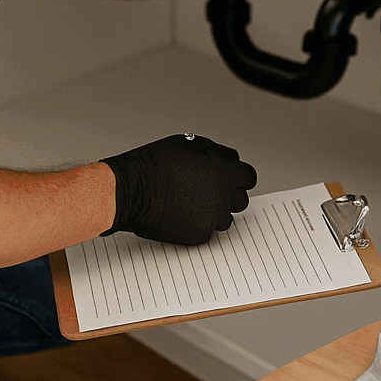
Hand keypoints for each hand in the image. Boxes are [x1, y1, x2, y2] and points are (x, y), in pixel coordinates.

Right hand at [100, 134, 257, 245]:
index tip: (232, 180)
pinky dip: (198, 224)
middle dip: (229, 195)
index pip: (248, 177)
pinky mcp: (201, 234)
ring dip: (214, 211)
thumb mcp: (188, 146)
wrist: (133, 190)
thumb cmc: (154, 165)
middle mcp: (223, 195)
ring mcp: (213, 216)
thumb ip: (213, 154)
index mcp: (224, 170)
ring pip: (226, 217)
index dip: (238, 178)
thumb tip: (222, 159)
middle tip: (210, 192)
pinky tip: (182, 215)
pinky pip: (208, 230)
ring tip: (192, 204)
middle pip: (240, 199)